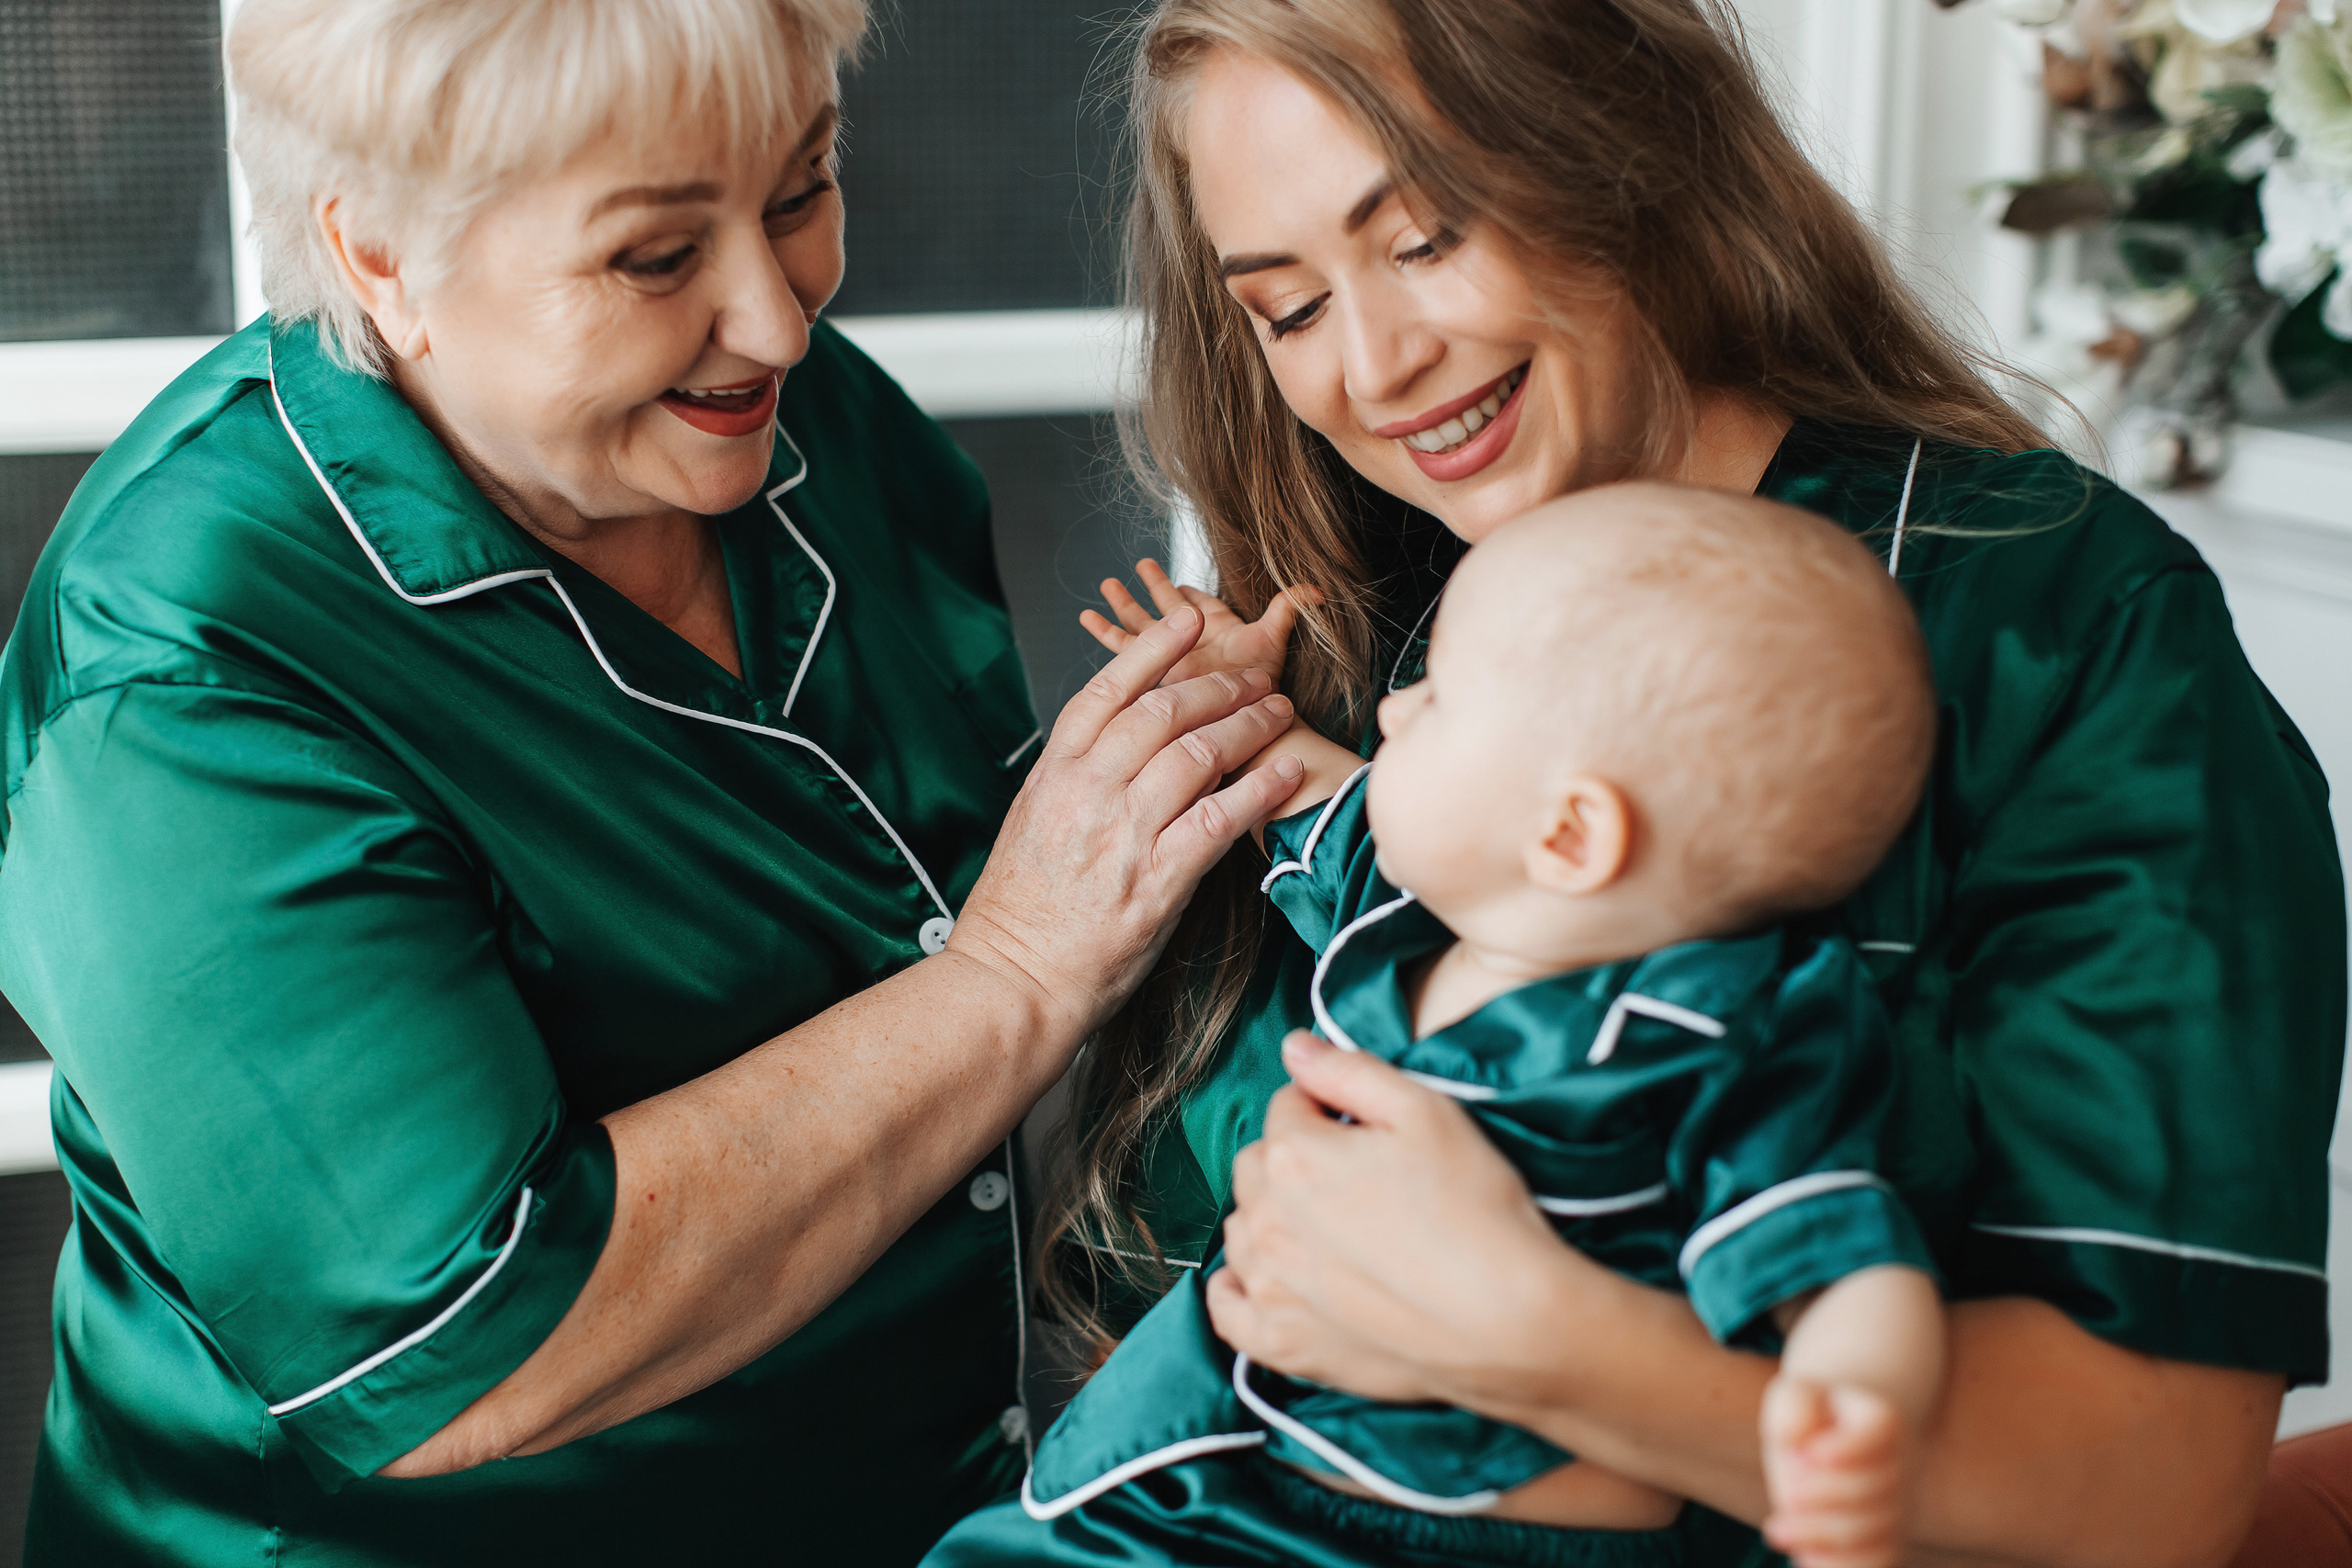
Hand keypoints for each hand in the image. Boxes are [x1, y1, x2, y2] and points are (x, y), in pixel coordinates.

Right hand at [948, 606, 1304, 1039]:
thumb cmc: (1024, 914)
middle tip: (1256, 676)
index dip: (1155, 648)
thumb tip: (1124, 747)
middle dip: (1220, 684)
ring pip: (1198, 754)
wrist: (1014, 981)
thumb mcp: (1035, 823)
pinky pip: (1221, 820)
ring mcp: (1123, 833)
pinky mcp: (1157, 880)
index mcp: (1056, 774)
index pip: (1108, 690)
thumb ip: (1078, 780)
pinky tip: (1285, 773)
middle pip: (1165, 711)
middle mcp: (1089, 792)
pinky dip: (1260, 790)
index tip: (1189, 620)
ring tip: (1280, 712)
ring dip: (1249, 725)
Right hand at [1081, 558, 1318, 688]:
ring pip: (1143, 625)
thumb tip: (1317, 587)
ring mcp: (1171, 659)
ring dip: (1125, 604)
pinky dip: (1106, 633)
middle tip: (1139, 567)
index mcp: (1216, 630)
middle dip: (1153, 587)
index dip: (1190, 590)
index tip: (1181, 575)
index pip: (1201, 605)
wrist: (1243, 724)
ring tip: (1107, 585)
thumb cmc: (1262, 685)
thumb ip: (1289, 608)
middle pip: (1168, 610)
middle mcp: (1191, 644)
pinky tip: (1088, 618)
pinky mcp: (1153, 673)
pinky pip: (1124, 649)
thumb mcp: (1272, 637)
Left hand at [1206, 1031, 1584, 1407]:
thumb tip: (1294, 1047)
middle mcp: (1266, 1221)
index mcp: (1293, 1156)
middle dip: (1292, 1158)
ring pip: (1242, 1231)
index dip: (1328, 1108)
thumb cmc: (1476, 1210)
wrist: (1511, 1321)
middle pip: (1257, 1166)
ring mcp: (1270, 1288)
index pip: (1288, 1106)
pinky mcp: (1284, 1345)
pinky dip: (1238, 1289)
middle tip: (1353, 1176)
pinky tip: (1264, 1280)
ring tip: (1328, 1228)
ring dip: (1270, 1218)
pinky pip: (1227, 1310)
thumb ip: (1349, 1070)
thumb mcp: (1426, 1112)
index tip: (1365, 1129)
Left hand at [1761, 1379, 1909, 1567]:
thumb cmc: (1809, 1416)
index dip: (1848, 1447)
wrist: (1831, 1441)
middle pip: (1875, 1488)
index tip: (1808, 1454)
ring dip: (1821, 1534)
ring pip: (1874, 1532)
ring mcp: (1898, 1506)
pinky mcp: (1886, 1541)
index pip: (1880, 1429)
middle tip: (1788, 1494)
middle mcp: (1900, 1464)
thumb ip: (1793, 1409)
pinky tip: (1803, 1557)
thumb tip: (1795, 1443)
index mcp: (1882, 1419)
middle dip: (1825, 1495)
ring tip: (1778, 1529)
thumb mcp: (1793, 1397)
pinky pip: (1877, 1562)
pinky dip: (1840, 1565)